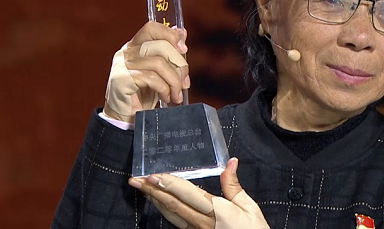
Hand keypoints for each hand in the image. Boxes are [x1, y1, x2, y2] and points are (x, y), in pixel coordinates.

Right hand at [103, 22, 189, 122]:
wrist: (125, 118)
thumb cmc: (143, 93)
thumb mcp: (160, 71)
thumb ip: (168, 52)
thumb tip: (181, 32)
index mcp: (134, 46)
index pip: (151, 28)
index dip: (170, 35)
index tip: (184, 49)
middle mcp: (126, 52)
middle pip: (160, 46)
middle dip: (179, 65)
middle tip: (185, 82)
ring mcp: (122, 66)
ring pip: (159, 63)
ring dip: (174, 81)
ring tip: (176, 95)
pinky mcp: (122, 80)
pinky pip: (151, 78)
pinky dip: (164, 89)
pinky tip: (166, 98)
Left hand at [129, 158, 269, 228]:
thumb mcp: (248, 207)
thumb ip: (234, 185)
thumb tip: (230, 162)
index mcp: (215, 210)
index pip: (186, 194)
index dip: (168, 184)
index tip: (152, 176)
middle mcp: (201, 222)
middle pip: (172, 204)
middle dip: (152, 191)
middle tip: (135, 180)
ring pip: (170, 214)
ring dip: (154, 200)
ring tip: (142, 188)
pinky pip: (176, 221)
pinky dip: (165, 210)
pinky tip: (159, 202)